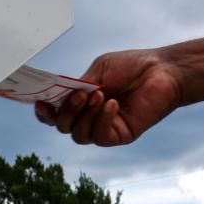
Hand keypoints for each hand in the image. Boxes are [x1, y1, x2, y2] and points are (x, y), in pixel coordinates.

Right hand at [34, 49, 185, 146]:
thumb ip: (78, 84)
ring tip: (99, 95)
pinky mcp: (118, 136)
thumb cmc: (133, 67)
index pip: (54, 114)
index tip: (40, 102)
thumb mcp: (99, 70)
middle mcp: (88, 117)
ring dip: (84, 115)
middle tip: (79, 94)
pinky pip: (99, 136)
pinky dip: (102, 119)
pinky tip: (113, 104)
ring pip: (78, 134)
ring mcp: (102, 129)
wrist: (163, 71)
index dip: (44, 112)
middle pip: (62, 126)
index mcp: (80, 101)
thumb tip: (61, 95)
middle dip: (66, 112)